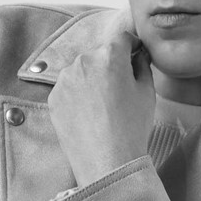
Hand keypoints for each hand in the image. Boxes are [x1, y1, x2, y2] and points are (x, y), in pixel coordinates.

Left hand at [47, 30, 154, 188]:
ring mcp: (64, 79)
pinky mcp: (53, 97)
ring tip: (103, 105)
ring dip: (92, 78)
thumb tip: (138, 55)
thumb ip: (142, 65)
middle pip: (100, 54)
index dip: (131, 46)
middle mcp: (82, 61)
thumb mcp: (147, 92)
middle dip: (110, 64)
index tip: (135, 56)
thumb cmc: (132, 127)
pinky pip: (69, 87)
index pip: (122, 38)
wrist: (107, 162)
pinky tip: (89, 113)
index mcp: (109, 55)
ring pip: (82, 70)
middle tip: (120, 88)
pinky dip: (78, 94)